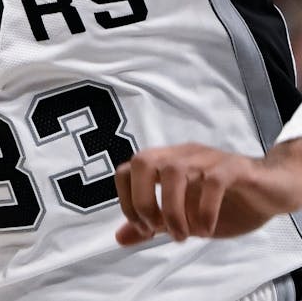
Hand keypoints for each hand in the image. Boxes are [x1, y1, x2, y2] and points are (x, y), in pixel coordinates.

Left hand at [114, 140, 301, 244]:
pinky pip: (213, 182)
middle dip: (144, 200)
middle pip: (142, 162)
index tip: (145, 229)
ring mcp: (207, 158)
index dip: (127, 200)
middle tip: (159, 229)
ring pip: (174, 171)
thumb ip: (152, 225)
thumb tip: (119, 238)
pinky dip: (205, 210)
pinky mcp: (235, 167)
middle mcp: (182, 155)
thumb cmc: (226, 202)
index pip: (126, 169)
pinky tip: (207, 229)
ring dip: (173, 209)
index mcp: (166, 162)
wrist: (274, 190)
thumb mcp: (184, 218)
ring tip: (185, 235)